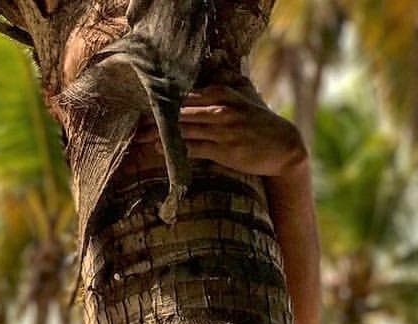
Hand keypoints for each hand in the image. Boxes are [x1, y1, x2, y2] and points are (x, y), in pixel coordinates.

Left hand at [138, 82, 305, 178]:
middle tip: (134, 124)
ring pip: (184, 130)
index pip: (186, 95)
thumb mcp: (242, 99)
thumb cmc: (258, 124)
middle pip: (180, 112)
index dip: (163, 102)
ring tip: (139, 138)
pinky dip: (175, 150)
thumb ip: (222, 89)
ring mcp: (222, 130)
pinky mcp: (223, 150)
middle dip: (155, 119)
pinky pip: (193, 149)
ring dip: (159, 135)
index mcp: (223, 93)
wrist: (283, 146)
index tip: (143, 107)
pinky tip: (159, 150)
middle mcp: (221, 109)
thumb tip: (205, 79)